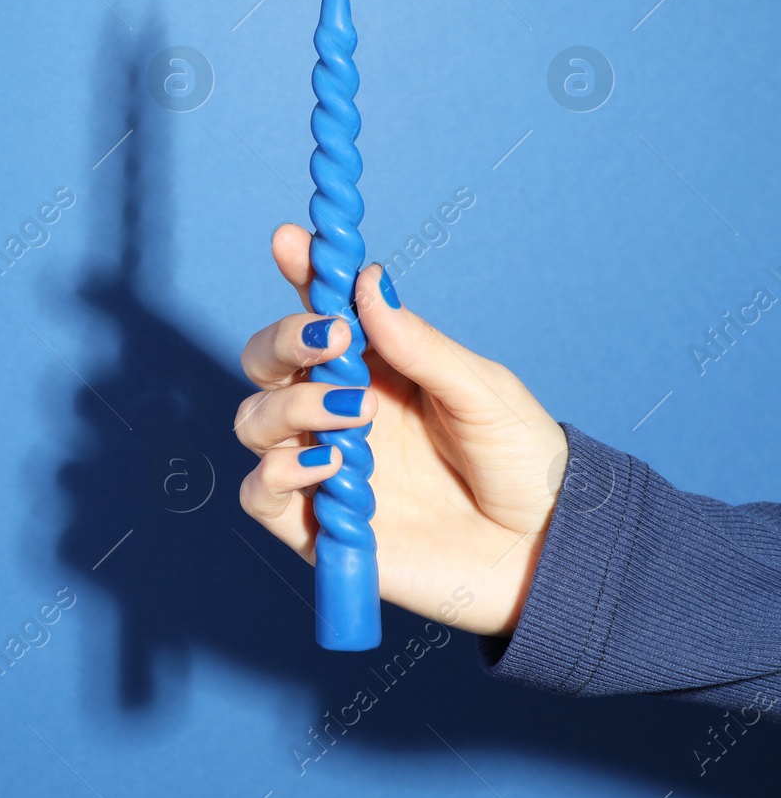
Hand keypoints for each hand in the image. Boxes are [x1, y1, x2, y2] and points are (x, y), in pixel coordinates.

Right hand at [233, 224, 568, 636]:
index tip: (291, 242)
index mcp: (374, 371)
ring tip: (353, 414)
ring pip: (254, 421)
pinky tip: (331, 468)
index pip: (319, 314)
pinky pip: (260, 494)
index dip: (298, 274)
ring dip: (289, 407)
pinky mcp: (316, 527)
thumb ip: (420, 344)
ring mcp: (321, 469)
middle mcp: (336, 414)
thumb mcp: (483, 392)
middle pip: (265, 363)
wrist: (545, 555)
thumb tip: (368, 284)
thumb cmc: (522, 467)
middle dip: (282, 340)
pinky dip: (279, 473)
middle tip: (332, 342)